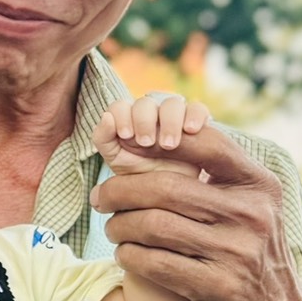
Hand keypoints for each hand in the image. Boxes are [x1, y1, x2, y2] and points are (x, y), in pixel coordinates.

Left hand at [90, 120, 301, 300]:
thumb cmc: (248, 250)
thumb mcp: (250, 206)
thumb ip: (217, 175)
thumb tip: (156, 134)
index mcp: (259, 185)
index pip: (207, 144)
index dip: (160, 140)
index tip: (125, 145)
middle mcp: (251, 215)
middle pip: (167, 188)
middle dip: (121, 190)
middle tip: (100, 197)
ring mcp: (236, 252)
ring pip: (154, 226)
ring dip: (120, 226)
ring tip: (112, 227)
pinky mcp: (217, 286)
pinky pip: (155, 263)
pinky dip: (130, 256)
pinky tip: (125, 254)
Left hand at [93, 91, 208, 175]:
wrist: (167, 197)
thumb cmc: (138, 175)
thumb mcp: (116, 160)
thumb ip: (103, 138)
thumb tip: (106, 116)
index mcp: (128, 120)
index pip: (121, 105)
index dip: (122, 116)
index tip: (126, 135)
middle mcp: (151, 115)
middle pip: (146, 103)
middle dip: (144, 121)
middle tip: (146, 143)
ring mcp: (174, 118)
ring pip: (172, 103)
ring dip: (169, 121)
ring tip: (168, 145)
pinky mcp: (196, 124)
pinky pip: (198, 109)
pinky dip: (195, 115)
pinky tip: (191, 130)